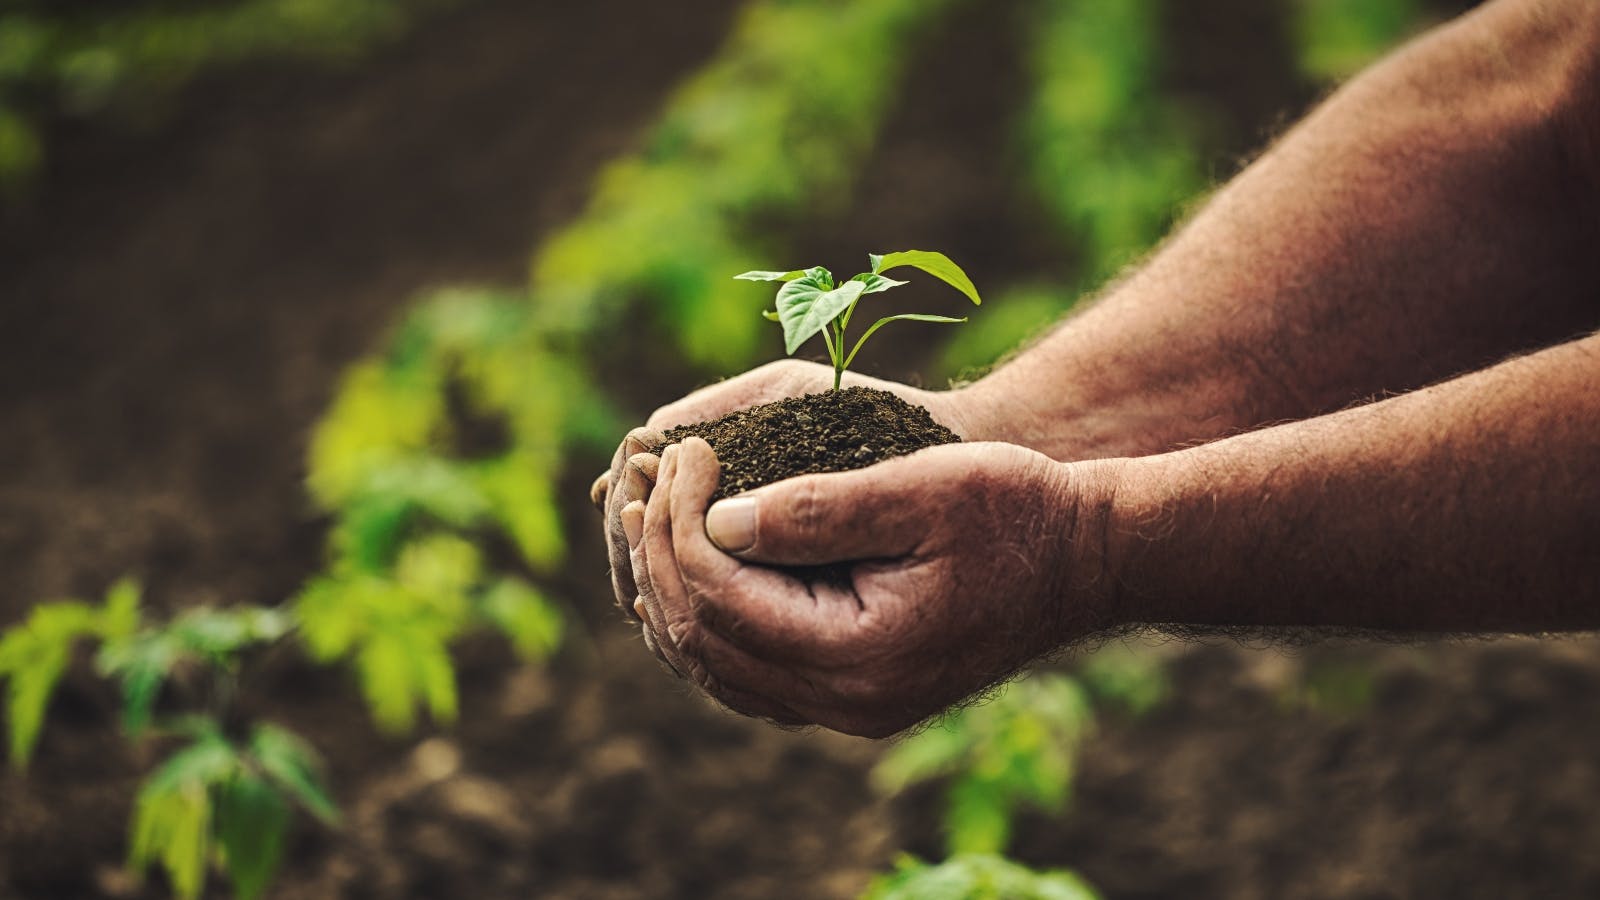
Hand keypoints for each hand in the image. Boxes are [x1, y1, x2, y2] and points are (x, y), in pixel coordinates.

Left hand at [626, 436, 1122, 737]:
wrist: (1086, 559)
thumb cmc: (1017, 511)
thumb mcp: (924, 489)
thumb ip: (820, 508)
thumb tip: (717, 518)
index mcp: (862, 656)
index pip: (722, 597)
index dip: (682, 521)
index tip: (683, 450)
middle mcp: (847, 702)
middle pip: (704, 640)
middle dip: (661, 553)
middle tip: (646, 477)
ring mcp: (848, 706)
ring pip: (717, 665)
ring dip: (673, 589)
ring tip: (651, 514)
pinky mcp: (853, 691)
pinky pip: (749, 672)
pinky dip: (709, 620)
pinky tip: (694, 562)